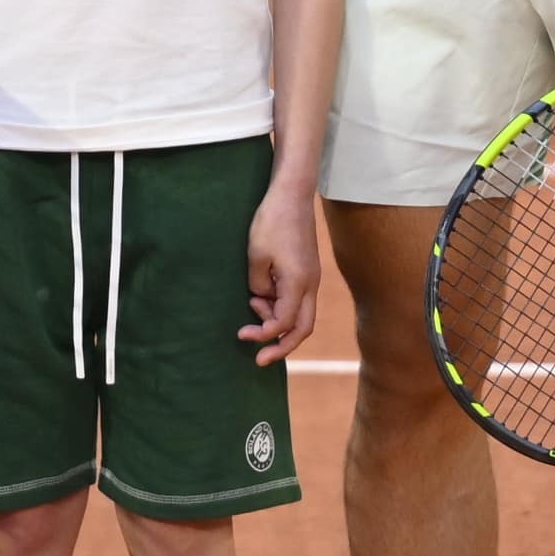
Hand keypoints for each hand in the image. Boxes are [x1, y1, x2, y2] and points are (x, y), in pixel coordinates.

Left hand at [240, 185, 321, 354]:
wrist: (292, 195)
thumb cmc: (272, 222)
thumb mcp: (256, 256)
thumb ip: (259, 286)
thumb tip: (262, 300)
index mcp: (299, 283)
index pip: (285, 323)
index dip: (265, 335)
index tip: (243, 335)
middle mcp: (310, 285)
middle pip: (303, 329)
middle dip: (282, 347)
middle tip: (260, 359)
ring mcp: (311, 279)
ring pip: (301, 316)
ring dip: (277, 322)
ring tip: (251, 311)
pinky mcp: (306, 271)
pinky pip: (297, 301)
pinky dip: (280, 308)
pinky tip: (259, 299)